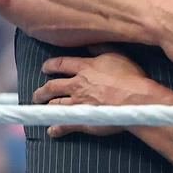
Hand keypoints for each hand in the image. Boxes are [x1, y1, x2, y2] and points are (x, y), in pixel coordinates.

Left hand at [35, 50, 158, 136]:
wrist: (135, 100)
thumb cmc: (130, 77)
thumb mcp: (117, 55)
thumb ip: (100, 47)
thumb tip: (88, 41)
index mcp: (84, 68)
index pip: (60, 64)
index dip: (50, 66)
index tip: (45, 68)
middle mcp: (77, 85)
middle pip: (52, 86)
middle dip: (42, 90)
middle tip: (37, 94)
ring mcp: (77, 104)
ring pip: (56, 105)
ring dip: (47, 106)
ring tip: (43, 108)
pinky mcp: (82, 120)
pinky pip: (64, 124)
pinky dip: (56, 128)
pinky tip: (51, 131)